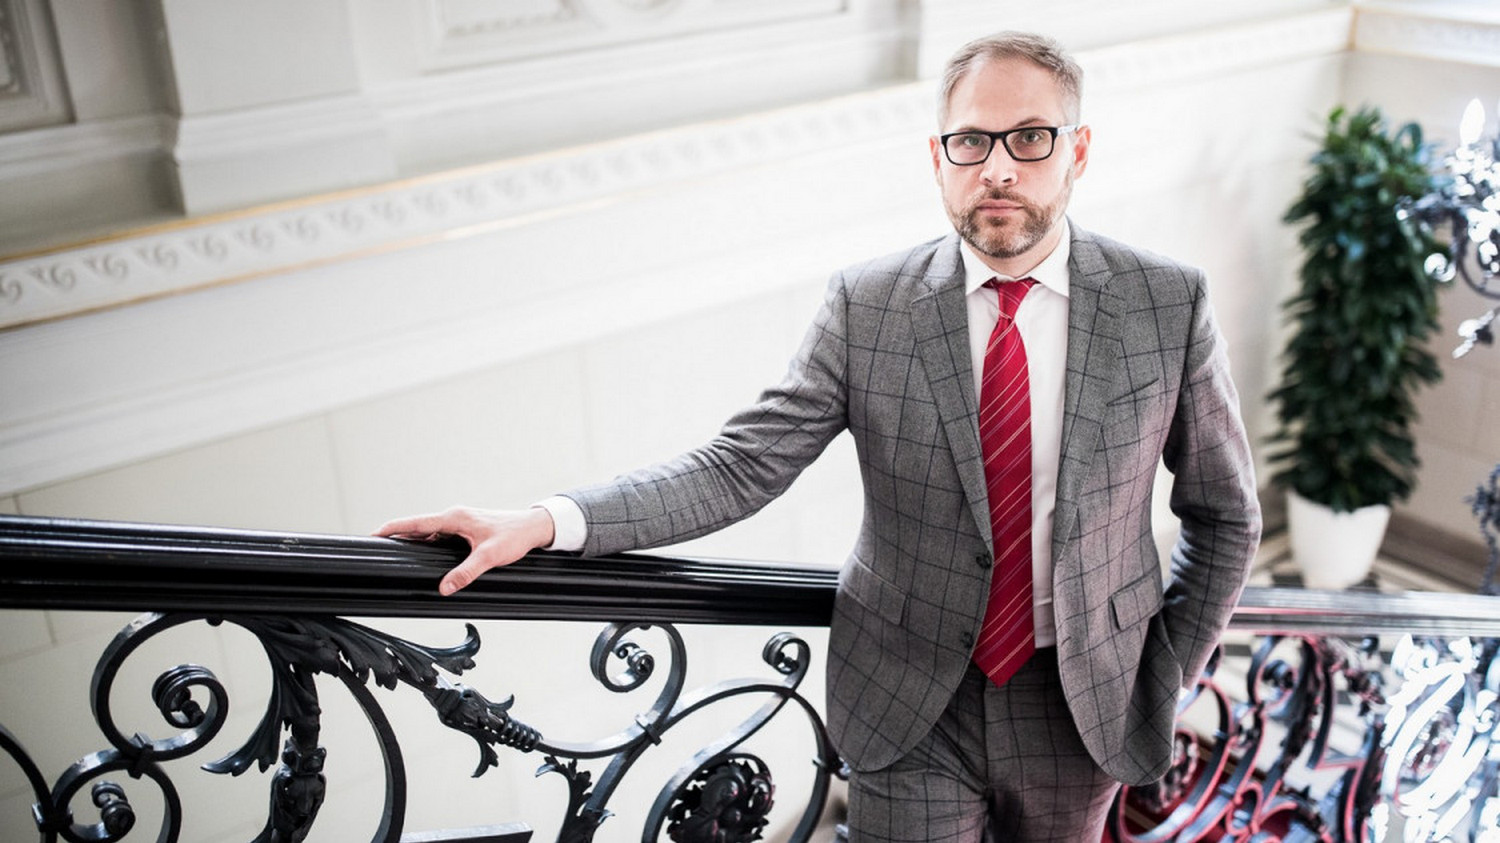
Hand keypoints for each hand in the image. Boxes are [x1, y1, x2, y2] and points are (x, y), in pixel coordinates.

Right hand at [374, 506, 555, 595]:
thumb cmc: (514, 536)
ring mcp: (460, 522)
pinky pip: (439, 535)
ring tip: (396, 554)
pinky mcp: (466, 528)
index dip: (392, 528)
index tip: (373, 534)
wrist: (533, 527)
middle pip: (417, 527)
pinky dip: (427, 543)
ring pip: (428, 532)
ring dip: (412, 541)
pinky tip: (424, 555)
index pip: (415, 522)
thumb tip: (444, 587)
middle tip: (379, 550)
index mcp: (454, 518)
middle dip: (397, 537)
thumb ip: (466, 572)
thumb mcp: (489, 556)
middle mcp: (454, 517)